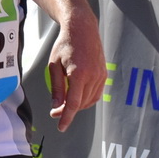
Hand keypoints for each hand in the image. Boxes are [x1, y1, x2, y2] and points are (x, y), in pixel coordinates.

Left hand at [48, 11, 105, 132]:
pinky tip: (77, 97)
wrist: (82, 29)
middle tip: (55, 111)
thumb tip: (56, 107)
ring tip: (64, 103)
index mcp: (78, 74)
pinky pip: (96, 94)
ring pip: (89, 101)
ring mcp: (101, 76)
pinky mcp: (104, 74)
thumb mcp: (54, 65)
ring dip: (77, 106)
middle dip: (68, 111)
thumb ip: (56, 88)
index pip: (73, 103)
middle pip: (81, 104)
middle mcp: (93, 76)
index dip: (66, 117)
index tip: (60, 127)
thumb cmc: (65, 45)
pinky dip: (86, 99)